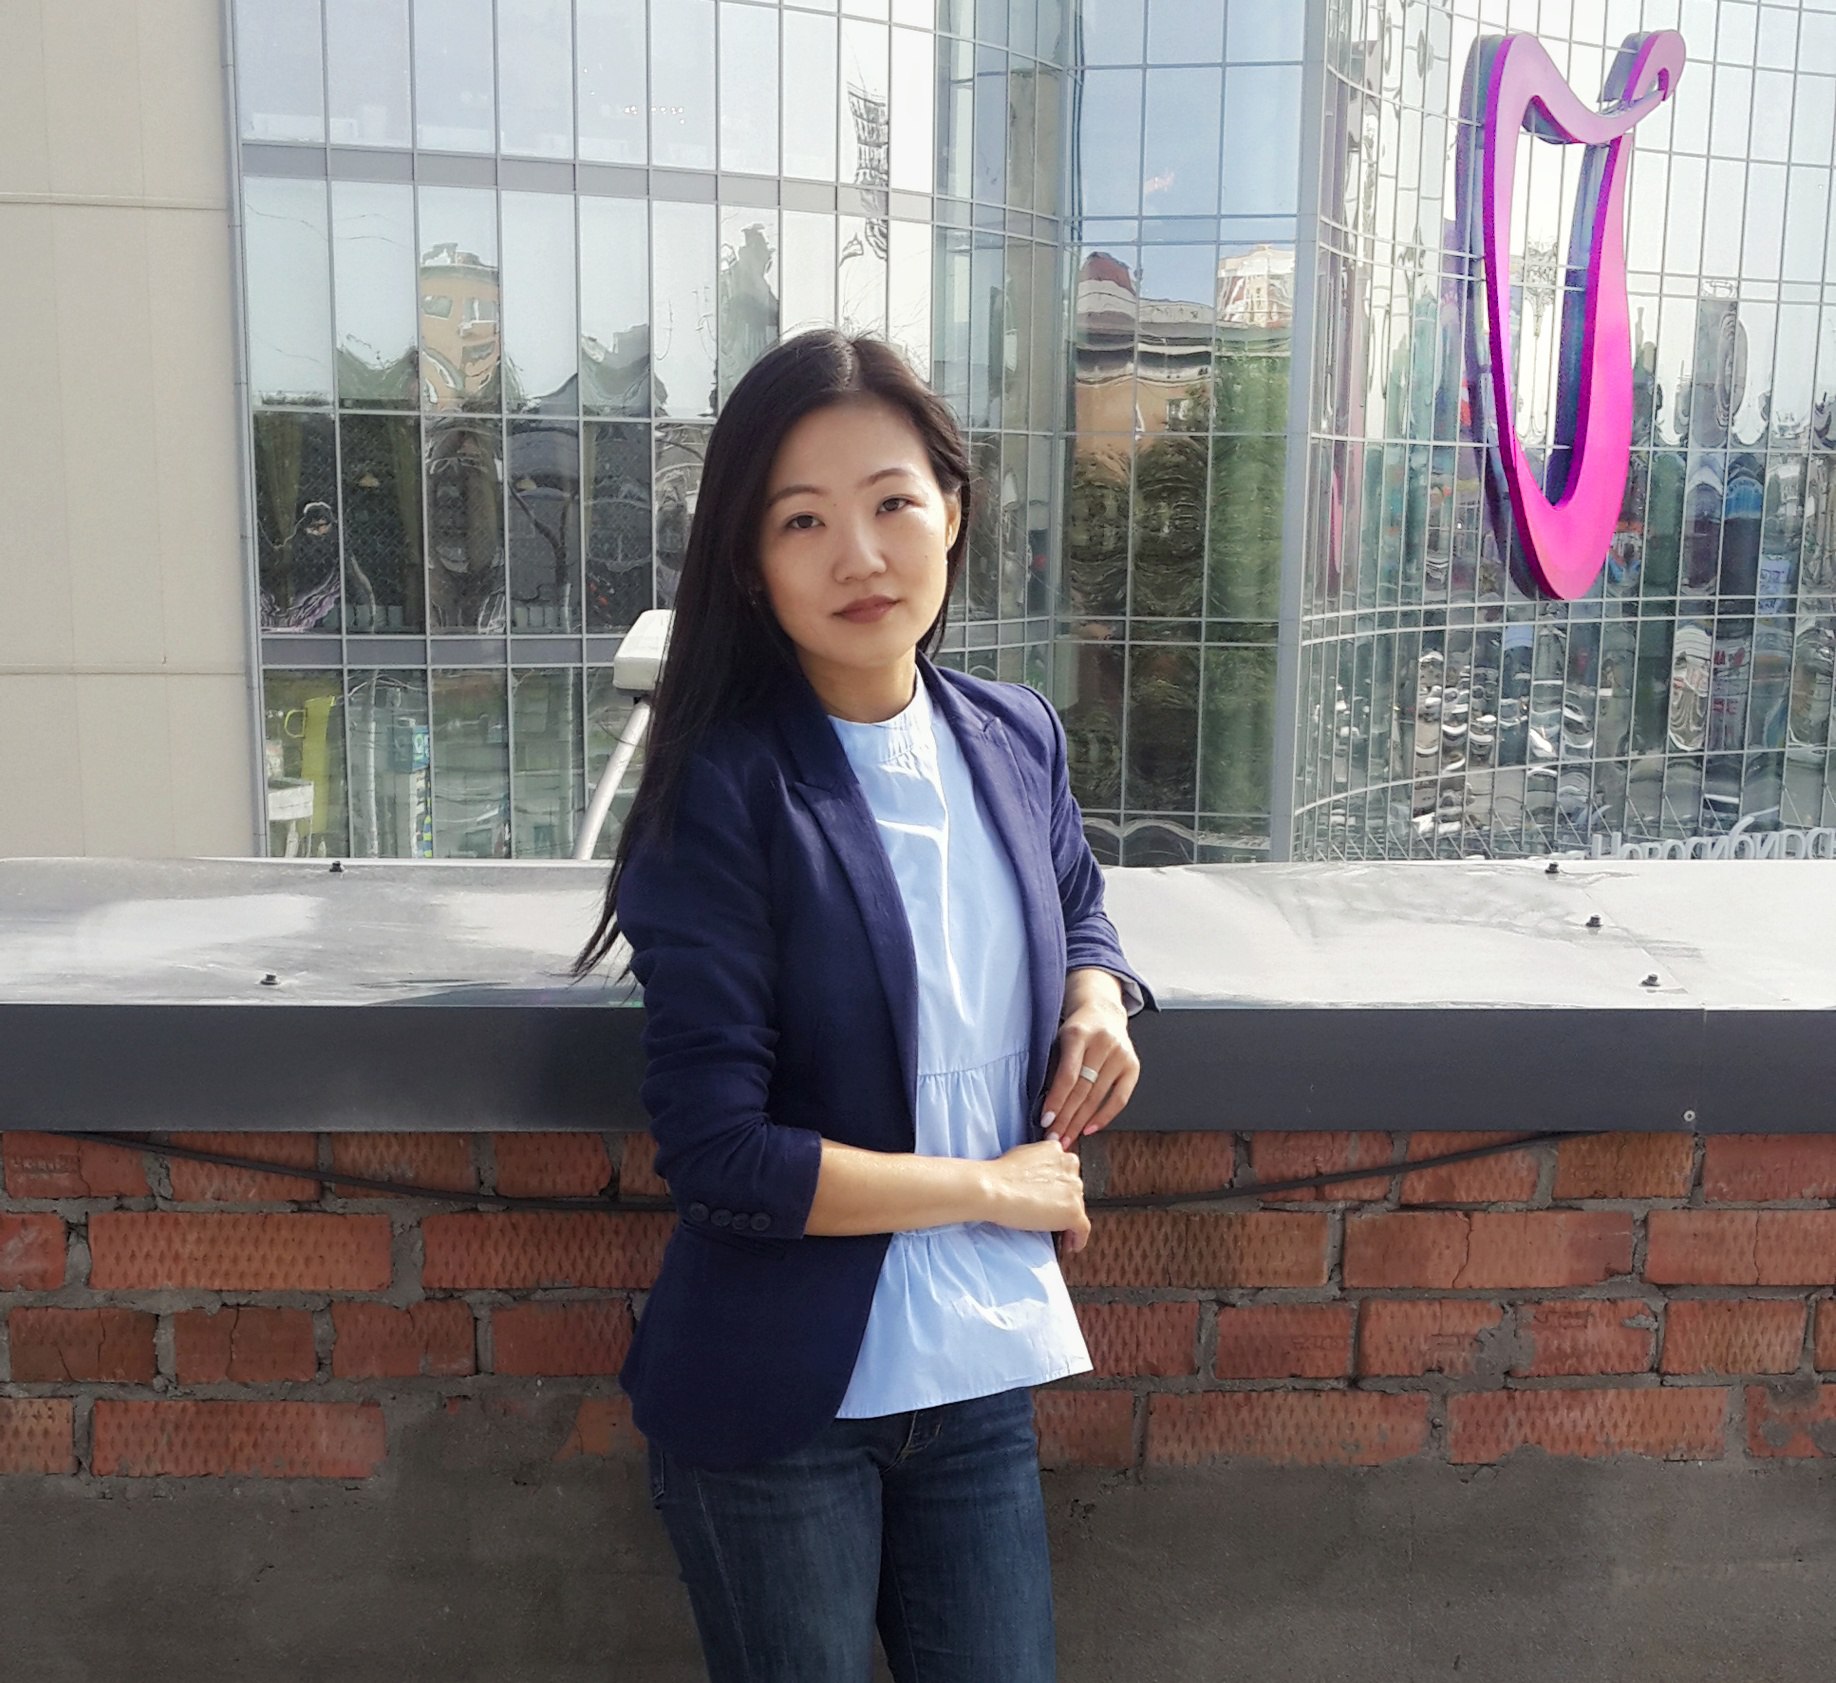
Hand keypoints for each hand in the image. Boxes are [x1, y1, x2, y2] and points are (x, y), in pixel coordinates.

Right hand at [981, 1139, 1090, 1252]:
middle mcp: (1070, 1166)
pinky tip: (1071, 1245)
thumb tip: (1039, 1176)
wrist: (995, 1189)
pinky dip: (1078, 1239)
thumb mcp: (1023, 1155)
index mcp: (1056, 1150)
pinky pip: (1083, 1229)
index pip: (1065, 1170)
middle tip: (1053, 1217)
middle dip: (1064, 1203)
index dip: (1059, 1186)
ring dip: (1069, 1221)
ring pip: (1078, 1208)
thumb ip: (1039, 1163)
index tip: (1054, 1197)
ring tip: (1060, 1234)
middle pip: (1073, 1189)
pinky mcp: (1074, 1212)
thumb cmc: (1000, 1175)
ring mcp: (1074, 1189)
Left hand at [1041, 987, 1139, 1147]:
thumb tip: (1047, 1108)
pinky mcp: (1133, 1066)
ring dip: (1081, 1122)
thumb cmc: (1076, 1031)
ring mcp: (1121, 1055)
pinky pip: (1120, 1099)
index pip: (1067, 1075)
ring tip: (1068, 1137)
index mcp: (1078, 1034)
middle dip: (1066, 1118)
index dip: (1057, 1100)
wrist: (1103, 1012)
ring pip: (1098, 1097)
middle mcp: (1103, 1043)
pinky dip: (1104, 1117)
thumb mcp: (1059, 1040)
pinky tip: (1089, 1129)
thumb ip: (1054, 1068)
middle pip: (1083, 1089)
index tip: (1046, 1121)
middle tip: (1054, 1138)